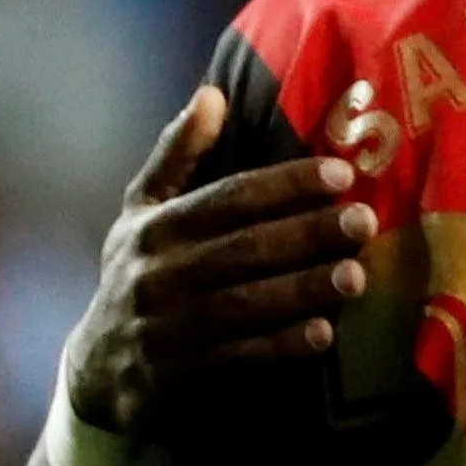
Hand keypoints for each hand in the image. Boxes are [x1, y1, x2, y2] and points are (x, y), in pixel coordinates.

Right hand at [62, 84, 392, 437]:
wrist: (101, 366)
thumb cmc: (139, 272)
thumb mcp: (143, 211)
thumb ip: (178, 156)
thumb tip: (213, 94)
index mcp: (156, 226)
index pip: (228, 197)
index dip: (284, 184)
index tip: (339, 173)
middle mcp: (159, 271)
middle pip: (242, 247)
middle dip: (305, 233)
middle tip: (363, 220)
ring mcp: (169, 324)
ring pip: (244, 302)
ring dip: (303, 289)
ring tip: (357, 275)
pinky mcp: (183, 371)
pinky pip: (239, 356)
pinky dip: (281, 344)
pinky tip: (324, 333)